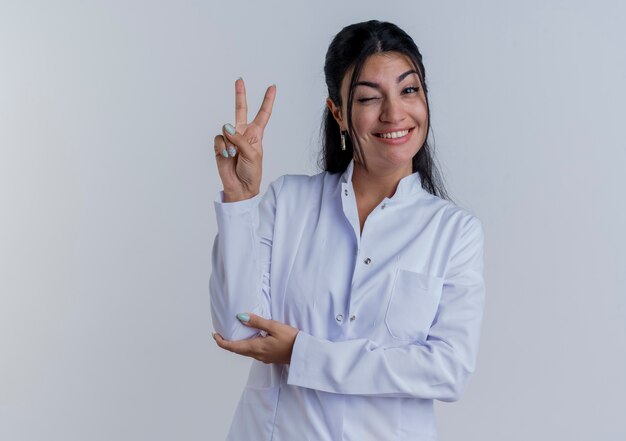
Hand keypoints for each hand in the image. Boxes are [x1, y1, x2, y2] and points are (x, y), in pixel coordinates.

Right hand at [213, 79, 275, 201]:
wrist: (241, 187)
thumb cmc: (252, 172)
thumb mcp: (252, 154)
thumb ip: (240, 139)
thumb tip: (226, 127)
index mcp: (256, 134)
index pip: (263, 114)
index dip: (267, 101)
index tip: (273, 87)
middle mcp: (242, 133)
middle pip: (240, 110)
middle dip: (240, 95)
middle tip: (239, 80)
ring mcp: (230, 139)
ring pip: (225, 129)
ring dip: (229, 142)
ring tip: (234, 155)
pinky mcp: (220, 146)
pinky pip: (218, 140)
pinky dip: (222, 147)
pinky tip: (226, 156)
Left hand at [213, 313, 298, 364]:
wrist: (304, 353)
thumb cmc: (291, 339)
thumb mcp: (274, 326)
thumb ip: (257, 322)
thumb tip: (241, 317)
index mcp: (256, 348)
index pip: (233, 347)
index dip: (222, 342)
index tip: (215, 335)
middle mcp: (258, 355)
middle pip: (238, 350)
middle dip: (227, 343)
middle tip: (220, 334)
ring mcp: (264, 358)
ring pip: (246, 352)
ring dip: (237, 345)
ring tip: (235, 335)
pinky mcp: (270, 358)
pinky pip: (254, 353)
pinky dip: (247, 346)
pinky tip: (252, 339)